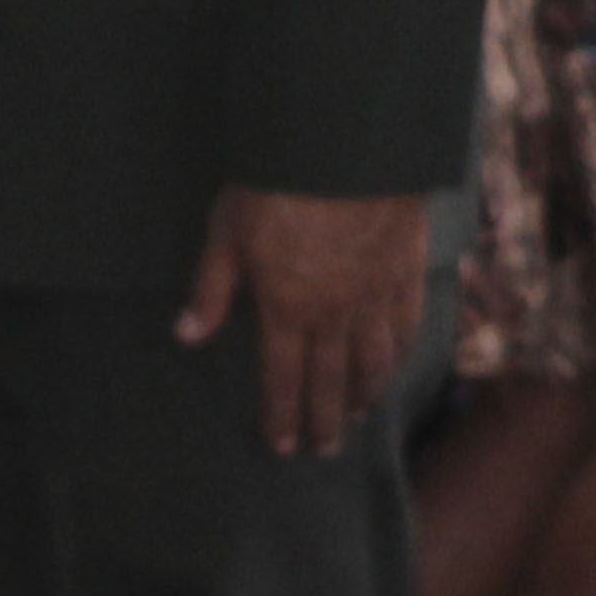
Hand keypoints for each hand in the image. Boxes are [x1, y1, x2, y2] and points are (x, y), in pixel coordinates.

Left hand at [174, 185, 429, 454]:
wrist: (350, 146)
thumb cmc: (279, 184)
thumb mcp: (228, 232)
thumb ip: (212, 288)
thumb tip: (187, 335)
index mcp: (286, 309)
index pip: (283, 379)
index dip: (282, 416)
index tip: (281, 445)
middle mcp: (335, 314)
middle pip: (331, 382)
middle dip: (325, 421)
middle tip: (323, 450)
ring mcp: (376, 295)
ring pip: (374, 362)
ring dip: (365, 395)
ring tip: (358, 416)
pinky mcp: (407, 271)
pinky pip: (408, 326)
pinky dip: (402, 354)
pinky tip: (397, 365)